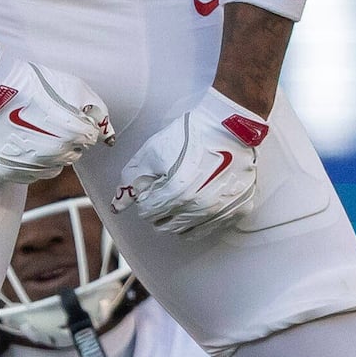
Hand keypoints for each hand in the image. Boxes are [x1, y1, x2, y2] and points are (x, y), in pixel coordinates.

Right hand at [0, 56, 109, 186]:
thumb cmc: (30, 84)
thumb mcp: (73, 87)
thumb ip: (97, 111)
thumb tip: (107, 133)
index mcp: (73, 134)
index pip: (89, 139)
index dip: (79, 125)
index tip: (65, 114)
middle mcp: (54, 154)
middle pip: (73, 154)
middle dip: (67, 140)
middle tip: (48, 120)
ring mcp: (32, 165)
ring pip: (53, 167)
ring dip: (50, 153)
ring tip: (35, 131)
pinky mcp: (11, 171)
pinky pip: (31, 174)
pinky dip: (30, 162)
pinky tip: (23, 143)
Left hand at [113, 92, 272, 235]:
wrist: (229, 125)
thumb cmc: (191, 135)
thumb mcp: (153, 152)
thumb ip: (132, 181)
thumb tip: (117, 206)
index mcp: (176, 193)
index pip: (148, 213)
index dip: (145, 200)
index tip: (151, 188)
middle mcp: (200, 207)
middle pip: (166, 226)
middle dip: (159, 212)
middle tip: (164, 194)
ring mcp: (221, 210)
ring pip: (187, 231)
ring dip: (177, 218)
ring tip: (180, 197)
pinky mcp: (237, 209)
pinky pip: (211, 227)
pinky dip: (200, 220)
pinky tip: (198, 203)